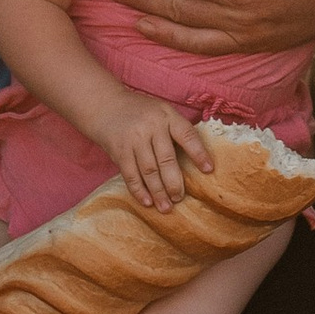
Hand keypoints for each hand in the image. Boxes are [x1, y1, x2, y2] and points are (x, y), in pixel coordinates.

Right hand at [106, 91, 209, 214]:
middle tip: (180, 198)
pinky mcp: (119, 151)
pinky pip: (130, 174)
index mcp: (167, 116)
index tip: (209, 170)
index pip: (186, 135)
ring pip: (149, 170)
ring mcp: (134, 139)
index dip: (199, 153)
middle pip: (166, 159)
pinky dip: (139, 190)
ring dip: (158, 192)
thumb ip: (176, 130)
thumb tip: (196, 160)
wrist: (105, 105)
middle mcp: (151, 126)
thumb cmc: (141, 112)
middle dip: (174, 182)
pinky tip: (147, 202)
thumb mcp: (162, 111)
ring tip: (166, 207)